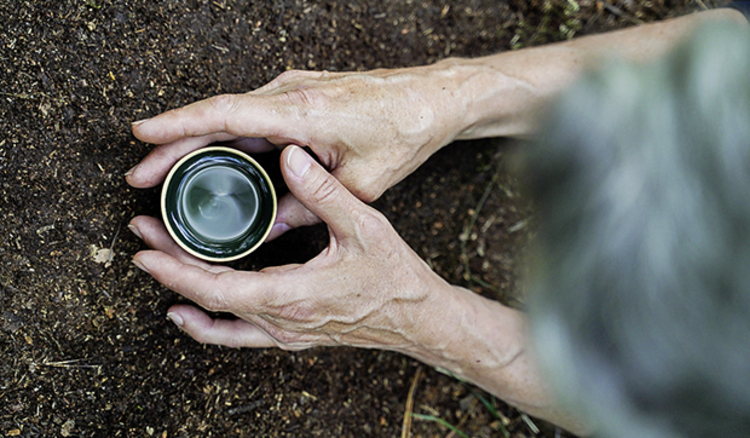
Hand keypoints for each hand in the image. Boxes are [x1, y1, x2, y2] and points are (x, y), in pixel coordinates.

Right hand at [127, 65, 469, 239]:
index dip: (179, 124)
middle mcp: (290, 93)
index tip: (141, 135)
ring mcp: (294, 90)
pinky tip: (210, 161)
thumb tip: (269, 230)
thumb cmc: (402, 135)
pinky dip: (225, 138)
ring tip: (163, 174)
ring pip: (231, 117)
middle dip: (173, 144)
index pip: (226, 114)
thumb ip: (309, 205)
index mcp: (302, 111)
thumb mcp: (359, 183)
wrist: (430, 99)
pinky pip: (252, 117)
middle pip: (217, 116)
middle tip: (139, 177)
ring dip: (196, 142)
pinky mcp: (300, 96)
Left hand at [129, 145, 454, 351]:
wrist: (418, 319)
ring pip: (217, 321)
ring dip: (182, 292)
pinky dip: (206, 325)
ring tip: (156, 261)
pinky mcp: (292, 335)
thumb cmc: (396, 277)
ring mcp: (285, 334)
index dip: (175, 270)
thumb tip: (290, 157)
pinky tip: (185, 314)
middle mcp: (282, 321)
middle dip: (167, 268)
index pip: (218, 289)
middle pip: (207, 302)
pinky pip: (237, 336)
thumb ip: (324, 192)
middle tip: (140, 235)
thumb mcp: (365, 226)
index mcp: (294, 295)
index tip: (145, 248)